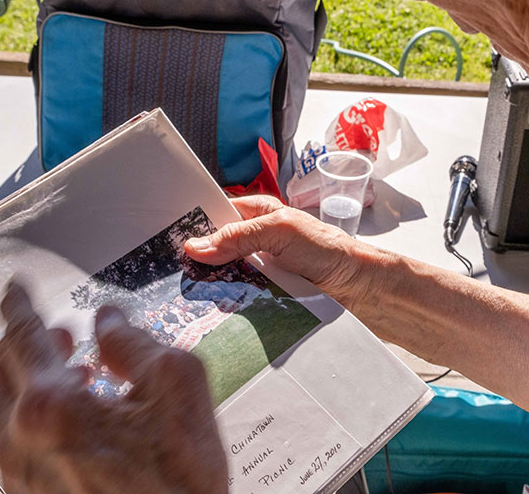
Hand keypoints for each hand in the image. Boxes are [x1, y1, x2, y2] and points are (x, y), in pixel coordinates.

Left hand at [0, 283, 227, 493]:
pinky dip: (31, 415)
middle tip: (51, 331)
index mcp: (53, 406)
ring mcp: (18, 473)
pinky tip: (74, 421)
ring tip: (69, 376)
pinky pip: (9, 441)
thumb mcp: (178, 389)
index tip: (16, 288)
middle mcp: (21, 439)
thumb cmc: (177, 487)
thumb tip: (108, 320)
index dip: (19, 304)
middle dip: (17, 339)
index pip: (22, 335)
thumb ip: (137, 343)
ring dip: (23, 377)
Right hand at [184, 195, 383, 310]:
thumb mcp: (281, 231)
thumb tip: (197, 246)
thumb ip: (240, 236)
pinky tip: (212, 314)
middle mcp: (256, 242)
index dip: (194, 225)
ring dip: (212, 287)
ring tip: (185, 297)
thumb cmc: (329, 250)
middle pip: (215, 250)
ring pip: (224, 278)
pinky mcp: (266, 297)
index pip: (216, 215)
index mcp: (258, 215)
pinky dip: (229, 306)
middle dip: (198, 261)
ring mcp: (260, 271)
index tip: (168, 240)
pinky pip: (239, 300)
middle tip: (173, 274)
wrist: (360, 289)